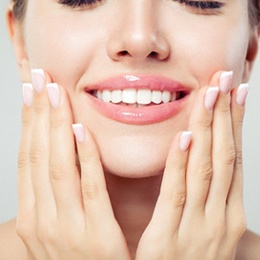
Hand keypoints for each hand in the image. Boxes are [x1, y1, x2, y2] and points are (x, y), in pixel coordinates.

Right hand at [16, 69, 129, 259]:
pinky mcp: (97, 237)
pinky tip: (80, 131)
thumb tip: (57, 158)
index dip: (28, 123)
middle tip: (41, 80)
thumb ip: (55, 196)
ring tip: (55, 93)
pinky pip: (90, 189)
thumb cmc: (75, 259)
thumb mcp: (56, 229)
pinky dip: (84, 159)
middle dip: (38, 115)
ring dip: (55, 127)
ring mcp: (67, 229)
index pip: (29, 158)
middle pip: (39, 155)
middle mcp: (43, 219)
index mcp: (35, 215)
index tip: (31, 93)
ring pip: (58, 166)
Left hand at [136, 71, 247, 259]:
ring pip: (206, 168)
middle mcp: (218, 214)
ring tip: (210, 94)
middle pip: (224, 154)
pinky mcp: (168, 238)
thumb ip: (210, 197)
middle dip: (226, 115)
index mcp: (227, 211)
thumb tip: (210, 164)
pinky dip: (182, 165)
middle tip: (225, 79)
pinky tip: (185, 137)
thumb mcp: (208, 228)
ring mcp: (196, 226)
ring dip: (209, 129)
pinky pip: (176, 194)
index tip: (235, 92)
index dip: (235, 122)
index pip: (233, 156)